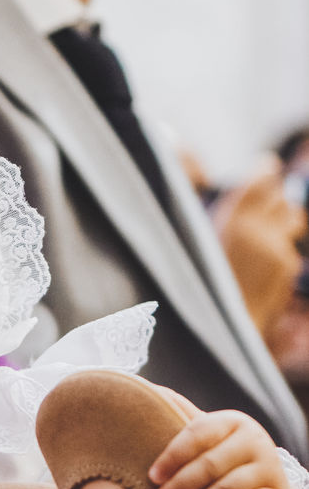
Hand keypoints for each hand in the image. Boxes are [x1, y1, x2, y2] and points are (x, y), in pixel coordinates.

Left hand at [147, 404, 289, 488]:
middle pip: (211, 465)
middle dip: (180, 487)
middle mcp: (255, 442)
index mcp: (232, 422)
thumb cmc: (220, 464)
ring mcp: (270, 470)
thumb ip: (179, 416)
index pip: (198, 433)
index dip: (172, 456)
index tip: (152, 477)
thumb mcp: (203, 441)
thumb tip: (145, 386)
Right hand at [210, 157, 305, 336]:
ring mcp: (277, 248)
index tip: (266, 169)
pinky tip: (261, 266)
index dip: (265, 171)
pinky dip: (280, 251)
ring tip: (262, 237)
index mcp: (231, 218)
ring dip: (282, 223)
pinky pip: (290, 247)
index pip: (263, 177)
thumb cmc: (199, 282)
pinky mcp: (287, 266)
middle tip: (262, 207)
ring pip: (292, 220)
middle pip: (282, 197)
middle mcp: (258, 229)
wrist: (217, 326)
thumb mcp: (195, 235)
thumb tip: (209, 162)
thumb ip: (209, 198)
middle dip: (275, 200)